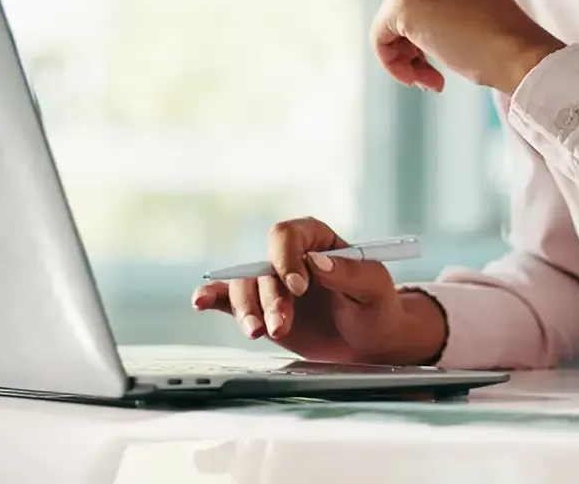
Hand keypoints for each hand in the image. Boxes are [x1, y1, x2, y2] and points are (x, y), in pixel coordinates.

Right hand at [191, 217, 444, 366]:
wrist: (370, 343)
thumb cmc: (377, 308)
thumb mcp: (375, 289)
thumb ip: (351, 273)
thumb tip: (318, 262)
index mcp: (316, 240)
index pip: (287, 235)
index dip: (287, 258)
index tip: (300, 286)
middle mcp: (289, 258)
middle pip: (262, 266)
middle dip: (269, 297)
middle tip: (282, 324)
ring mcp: (272, 284)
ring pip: (244, 287)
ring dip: (246, 309)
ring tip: (257, 332)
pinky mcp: (261, 309)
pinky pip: (229, 300)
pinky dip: (212, 299)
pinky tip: (200, 302)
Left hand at [371, 0, 563, 94]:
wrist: (515, 49)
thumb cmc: (505, 36)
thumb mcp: (476, 2)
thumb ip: (449, 0)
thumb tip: (422, 21)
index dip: (431, 25)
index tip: (448, 50)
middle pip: (405, 5)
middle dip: (417, 44)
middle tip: (436, 73)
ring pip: (391, 23)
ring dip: (409, 57)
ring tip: (432, 79)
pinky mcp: (400, 3)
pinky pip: (379, 38)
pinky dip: (393, 63)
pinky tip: (419, 79)